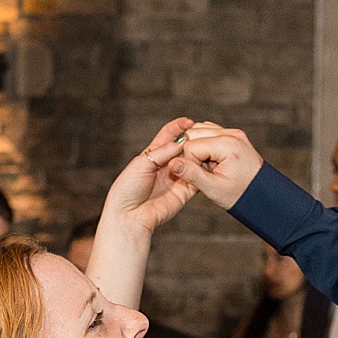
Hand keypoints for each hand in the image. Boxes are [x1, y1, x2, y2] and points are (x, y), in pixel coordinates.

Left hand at [101, 117, 199, 233]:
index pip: (168, 136)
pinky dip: (203, 174)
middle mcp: (166, 165)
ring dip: (199, 157)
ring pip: (192, 163)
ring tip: (207, 149)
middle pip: (183, 148)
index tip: (189, 121)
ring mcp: (176, 178)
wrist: (130, 216)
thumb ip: (161, 153)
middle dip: (193, 141)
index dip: (178, 127)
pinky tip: (208, 166)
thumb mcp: (141, 164)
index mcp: (152, 155)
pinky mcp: (183, 192)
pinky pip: (197, 180)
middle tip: (202, 135)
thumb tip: (181, 142)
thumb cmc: (128, 189)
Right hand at [168, 123, 265, 209]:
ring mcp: (233, 132)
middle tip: (206, 172)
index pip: (191, 146)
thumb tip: (171, 163)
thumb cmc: (240, 195)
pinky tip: (212, 160)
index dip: (190, 163)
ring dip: (198, 147)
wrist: (263, 195)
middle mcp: (231, 133)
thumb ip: (192, 175)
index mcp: (228, 145)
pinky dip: (204, 144)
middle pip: (193, 133)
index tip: (203, 177)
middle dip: (193, 153)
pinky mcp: (233, 134)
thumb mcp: (214, 189)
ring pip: (199, 129)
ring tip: (210, 167)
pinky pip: (208, 131)